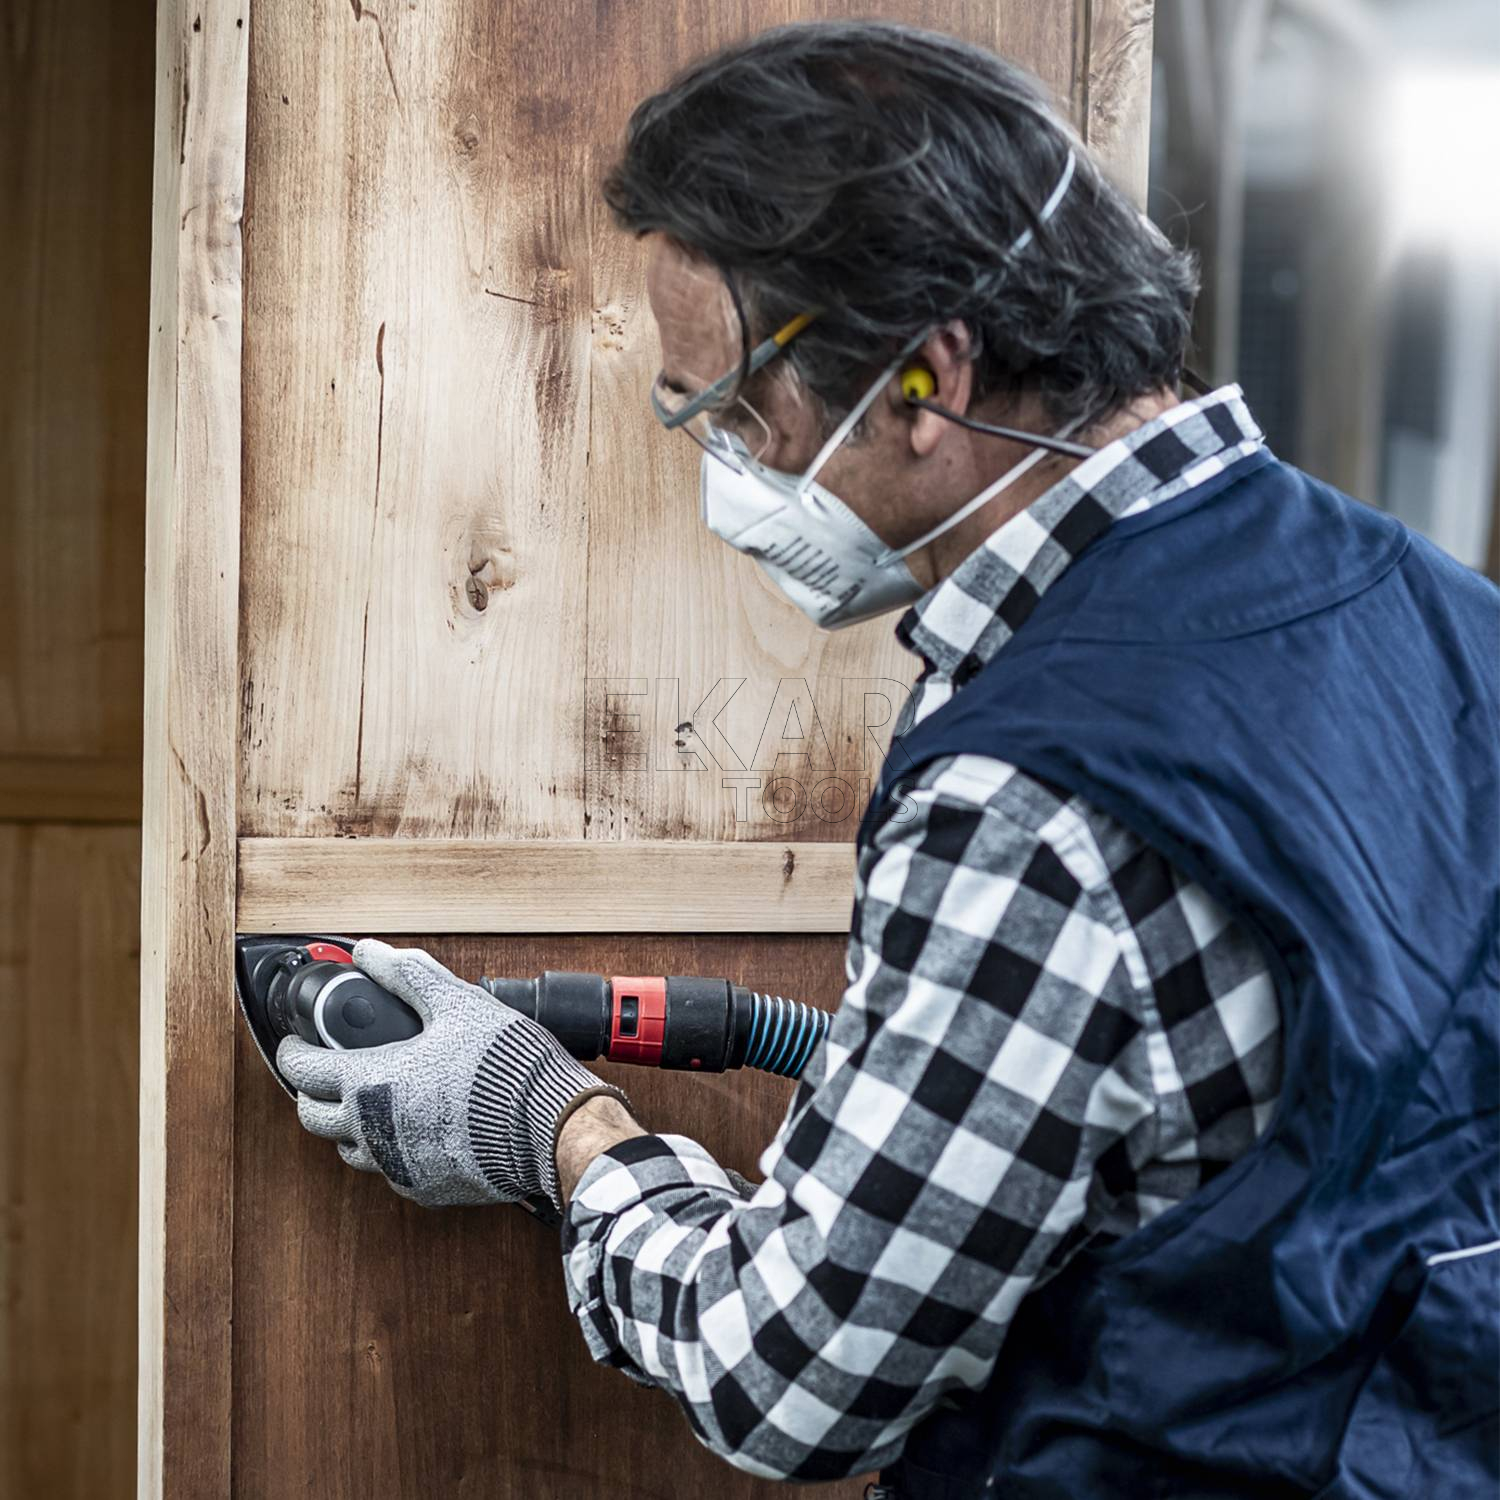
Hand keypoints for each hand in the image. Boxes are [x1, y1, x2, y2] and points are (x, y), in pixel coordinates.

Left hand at [276, 939, 629, 1209]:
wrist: (549, 1125)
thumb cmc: (504, 1065)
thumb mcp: (456, 1003)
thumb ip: (407, 976)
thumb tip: (370, 953)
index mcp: (371, 1082)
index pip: (302, 1070)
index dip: (292, 1051)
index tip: (296, 1044)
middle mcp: (373, 1130)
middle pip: (312, 1118)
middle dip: (311, 1091)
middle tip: (327, 1072)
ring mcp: (397, 1165)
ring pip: (349, 1150)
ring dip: (349, 1124)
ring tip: (373, 1099)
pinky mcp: (425, 1188)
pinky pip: (391, 1170)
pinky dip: (392, 1148)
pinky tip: (418, 1126)